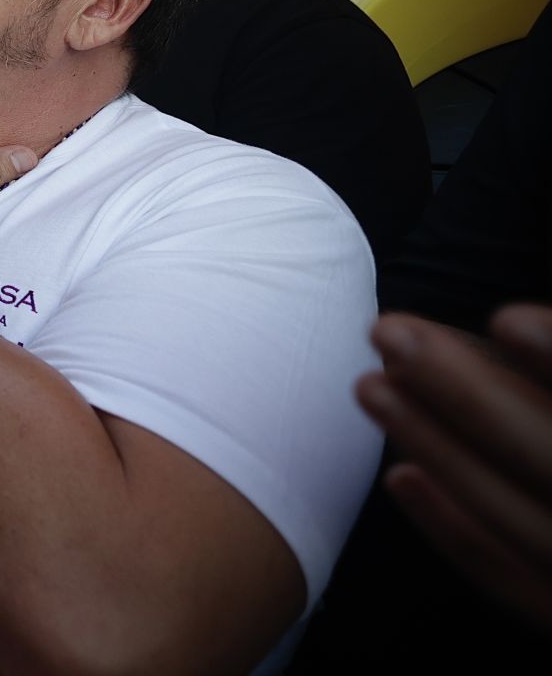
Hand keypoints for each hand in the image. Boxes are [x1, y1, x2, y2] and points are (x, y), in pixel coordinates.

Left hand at [358, 306, 551, 630]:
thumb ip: (547, 377)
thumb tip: (504, 323)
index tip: (506, 319)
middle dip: (475, 398)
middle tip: (389, 332)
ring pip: (532, 527)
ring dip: (445, 453)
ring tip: (372, 385)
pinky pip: (520, 586)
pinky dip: (461, 533)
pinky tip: (401, 476)